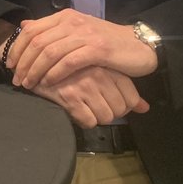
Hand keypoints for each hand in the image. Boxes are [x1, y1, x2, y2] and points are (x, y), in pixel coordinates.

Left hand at [7, 9, 157, 89]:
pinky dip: (55, 74)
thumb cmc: (106, 43)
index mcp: (65, 17)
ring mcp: (85, 35)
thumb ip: (51, 29)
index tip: (10, 65)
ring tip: (29, 85)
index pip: (31, 30)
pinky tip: (49, 83)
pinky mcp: (97, 49)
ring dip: (35, 71)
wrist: (139, 45)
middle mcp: (73, 22)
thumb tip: (24, 25)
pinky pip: (68, 62)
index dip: (17, 48)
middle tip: (17, 80)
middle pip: (37, 42)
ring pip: (50, 52)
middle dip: (23, 63)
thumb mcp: (76, 31)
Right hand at [29, 65, 149, 126]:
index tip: (109, 103)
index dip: (123, 106)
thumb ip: (124, 89)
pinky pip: (89, 121)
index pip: (130, 96)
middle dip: (108, 112)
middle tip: (94, 106)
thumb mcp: (100, 71)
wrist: (37, 61)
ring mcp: (85, 87)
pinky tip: (74, 110)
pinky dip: (82, 120)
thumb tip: (145, 108)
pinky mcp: (70, 98)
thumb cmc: (72, 68)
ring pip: (105, 117)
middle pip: (119, 110)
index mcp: (108, 67)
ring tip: (83, 107)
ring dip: (95, 117)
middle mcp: (100, 76)